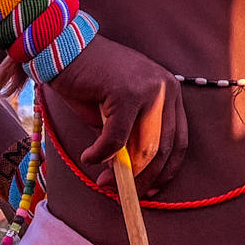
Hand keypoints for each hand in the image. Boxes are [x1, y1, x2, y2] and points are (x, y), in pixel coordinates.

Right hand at [49, 35, 187, 194]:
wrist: (65, 49)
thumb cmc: (90, 81)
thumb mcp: (117, 113)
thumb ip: (130, 138)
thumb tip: (133, 175)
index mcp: (170, 92)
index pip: (178, 140)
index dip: (166, 170)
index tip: (151, 192)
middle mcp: (166, 89)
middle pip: (164, 148)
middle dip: (144, 179)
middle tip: (121, 195)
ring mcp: (149, 89)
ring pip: (145, 147)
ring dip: (124, 174)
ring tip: (103, 183)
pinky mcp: (127, 92)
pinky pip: (116, 138)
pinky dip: (101, 154)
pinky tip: (89, 158)